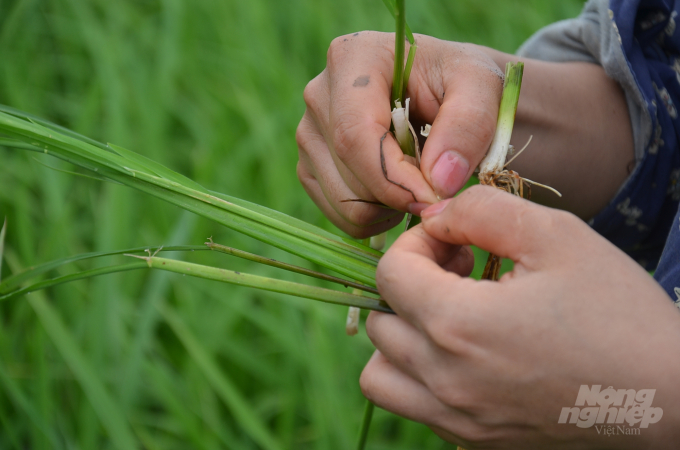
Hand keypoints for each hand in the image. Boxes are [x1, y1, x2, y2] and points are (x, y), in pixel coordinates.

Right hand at [296, 32, 503, 236]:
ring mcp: (309, 132)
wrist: (446, 90)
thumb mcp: (483, 87)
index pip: (356, 135)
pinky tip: (398, 195)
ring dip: (389, 210)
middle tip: (437, 187)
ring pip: (343, 201)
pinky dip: (373, 219)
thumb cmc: (463, 83)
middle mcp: (319, 93)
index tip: (434, 198)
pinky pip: (337, 213)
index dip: (394, 178)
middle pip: (349, 172)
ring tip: (419, 185)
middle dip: (399, 197)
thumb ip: (469, 126)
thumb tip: (438, 181)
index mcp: (353, 58)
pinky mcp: (309, 164)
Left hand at [361, 185, 679, 448]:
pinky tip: (468, 355)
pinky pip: (414, 406)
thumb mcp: (556, 235)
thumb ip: (481, 209)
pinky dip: (420, 376)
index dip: (415, 244)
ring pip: (380, 374)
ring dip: (400, 337)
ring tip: (448, 317)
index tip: (453, 241)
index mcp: (459, 326)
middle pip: (379, 321)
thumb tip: (433, 215)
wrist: (668, 397)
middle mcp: (445, 381)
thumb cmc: (617, 312)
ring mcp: (457, 419)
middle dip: (409, 284)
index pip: (389, 273)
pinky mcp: (473, 442)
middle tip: (458, 273)